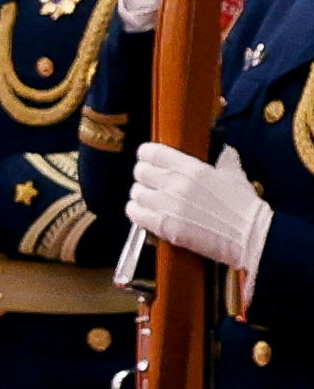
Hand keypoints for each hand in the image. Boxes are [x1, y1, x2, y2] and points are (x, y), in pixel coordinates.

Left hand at [128, 144, 271, 297]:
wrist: (252, 237)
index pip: (150, 152)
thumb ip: (226, 160)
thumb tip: (226, 151)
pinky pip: (135, 214)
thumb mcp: (235, 176)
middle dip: (145, 177)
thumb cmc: (245, 207)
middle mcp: (175, 184)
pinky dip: (137, 213)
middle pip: (140, 172)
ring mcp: (168, 205)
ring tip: (150, 201)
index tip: (148, 160)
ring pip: (136, 193)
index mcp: (190, 168)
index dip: (146, 156)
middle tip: (152, 184)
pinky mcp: (166, 227)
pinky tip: (145, 215)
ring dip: (141, 197)